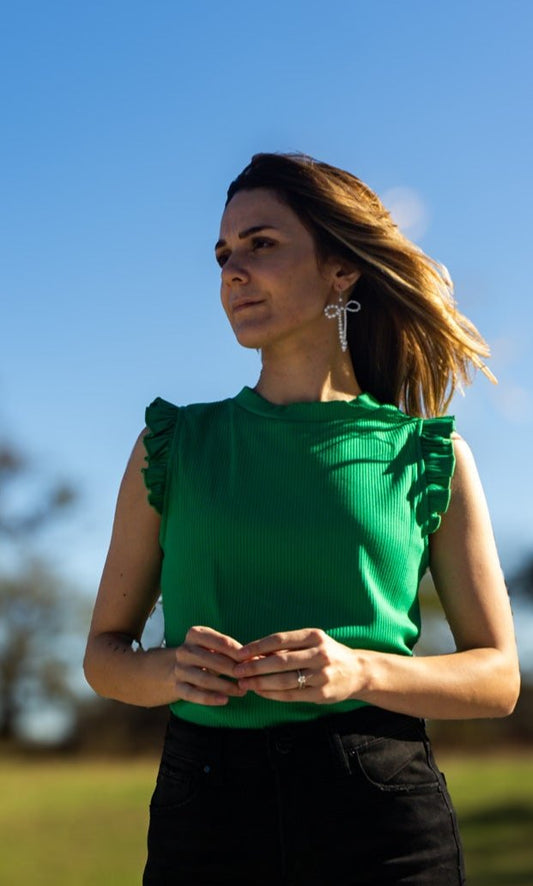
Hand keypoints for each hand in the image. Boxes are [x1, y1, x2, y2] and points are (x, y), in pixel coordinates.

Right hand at [172, 625, 246, 705]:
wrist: (180, 666)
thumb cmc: (207, 653)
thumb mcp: (216, 646)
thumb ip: (233, 651)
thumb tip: (257, 659)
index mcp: (195, 634)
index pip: (221, 642)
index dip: (238, 653)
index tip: (253, 661)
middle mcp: (184, 650)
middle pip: (214, 661)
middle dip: (234, 670)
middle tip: (250, 678)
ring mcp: (179, 669)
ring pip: (204, 679)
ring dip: (226, 686)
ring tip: (242, 691)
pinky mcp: (177, 686)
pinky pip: (193, 694)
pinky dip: (210, 699)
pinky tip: (224, 700)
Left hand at [233, 628, 365, 703]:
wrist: (358, 672)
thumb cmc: (327, 654)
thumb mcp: (311, 643)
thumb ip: (287, 647)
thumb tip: (254, 654)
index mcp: (314, 636)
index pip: (279, 639)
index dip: (257, 646)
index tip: (239, 652)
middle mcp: (319, 654)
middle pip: (279, 660)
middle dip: (254, 666)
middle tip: (237, 670)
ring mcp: (322, 675)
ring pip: (284, 680)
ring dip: (260, 683)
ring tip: (244, 683)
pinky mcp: (322, 693)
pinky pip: (292, 695)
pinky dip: (273, 694)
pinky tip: (261, 692)